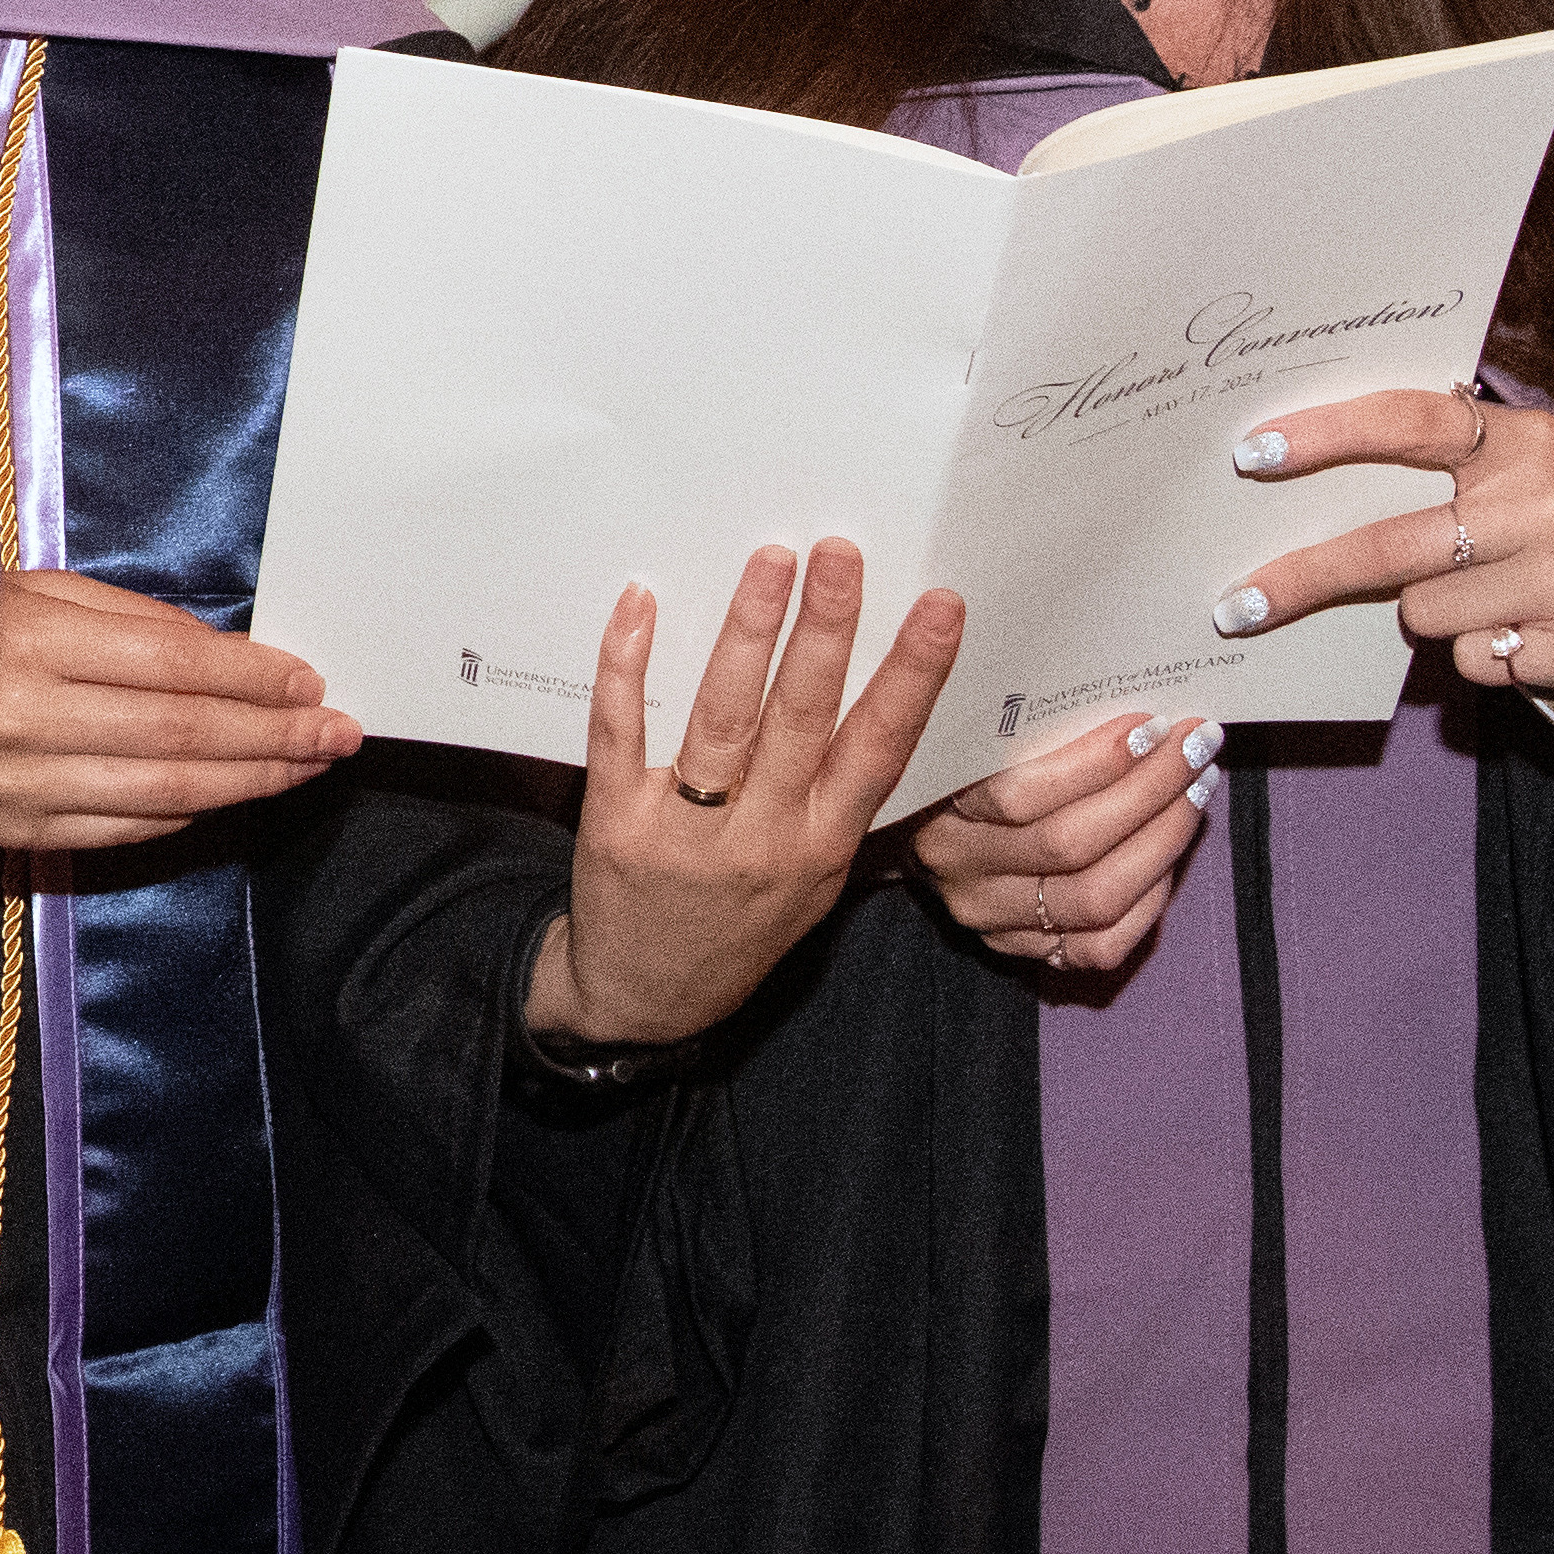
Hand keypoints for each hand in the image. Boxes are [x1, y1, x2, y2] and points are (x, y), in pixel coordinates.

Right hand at [0, 570, 358, 856]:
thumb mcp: (30, 589)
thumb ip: (129, 620)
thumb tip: (234, 657)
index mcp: (24, 640)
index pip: (168, 665)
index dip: (251, 678)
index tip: (309, 682)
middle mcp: (19, 717)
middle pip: (178, 737)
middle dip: (272, 737)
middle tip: (336, 735)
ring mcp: (16, 786)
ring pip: (164, 795)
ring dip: (249, 783)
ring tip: (304, 768)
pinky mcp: (13, 832)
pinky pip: (124, 830)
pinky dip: (189, 815)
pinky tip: (230, 793)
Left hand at [527, 541, 961, 1050]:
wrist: (645, 1000)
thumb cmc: (740, 926)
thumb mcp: (817, 881)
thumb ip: (840, 800)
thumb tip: (880, 702)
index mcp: (825, 844)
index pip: (880, 747)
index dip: (913, 675)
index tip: (939, 607)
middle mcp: (764, 835)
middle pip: (802, 718)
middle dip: (827, 630)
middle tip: (840, 553)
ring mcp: (686, 829)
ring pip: (723, 716)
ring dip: (746, 632)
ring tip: (770, 563)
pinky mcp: (614, 822)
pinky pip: (620, 732)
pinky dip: (628, 665)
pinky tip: (640, 606)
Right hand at [908, 709, 1220, 974]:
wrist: (935, 838)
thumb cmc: (969, 771)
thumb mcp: (975, 742)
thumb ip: (1028, 729)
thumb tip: (1125, 709)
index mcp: (931, 811)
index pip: (1016, 795)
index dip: (1094, 763)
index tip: (1149, 725)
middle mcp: (960, 874)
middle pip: (1069, 845)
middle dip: (1149, 791)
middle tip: (1195, 748)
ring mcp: (994, 920)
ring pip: (1097, 896)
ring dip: (1163, 840)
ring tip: (1196, 790)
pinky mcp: (1030, 952)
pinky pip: (1104, 944)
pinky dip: (1150, 897)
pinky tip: (1170, 852)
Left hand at [1215, 384, 1553, 701]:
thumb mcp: (1523, 472)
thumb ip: (1441, 462)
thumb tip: (1303, 471)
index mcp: (1526, 441)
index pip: (1409, 422)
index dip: (1325, 436)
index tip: (1250, 454)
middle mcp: (1551, 501)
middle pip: (1390, 546)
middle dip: (1303, 578)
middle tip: (1236, 606)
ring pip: (1425, 612)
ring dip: (1435, 615)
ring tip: (1492, 599)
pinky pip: (1475, 661)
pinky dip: (1485, 656)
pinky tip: (1527, 635)